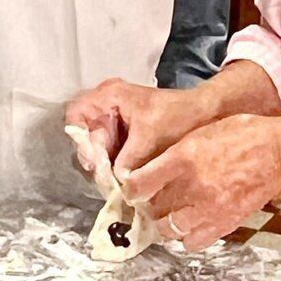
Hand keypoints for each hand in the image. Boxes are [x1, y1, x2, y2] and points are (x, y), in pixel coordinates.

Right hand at [66, 78, 214, 172]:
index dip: (81, 140)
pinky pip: (110, 153)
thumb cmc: (178, 116)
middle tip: (108, 178)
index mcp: (108, 96)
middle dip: (96, 158)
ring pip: (97, 148)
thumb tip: (114, 184)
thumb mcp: (150, 138)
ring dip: (105, 166)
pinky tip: (125, 178)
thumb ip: (128, 161)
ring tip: (117, 181)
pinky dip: (116, 166)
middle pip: (85, 136)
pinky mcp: (124, 136)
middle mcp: (106, 107)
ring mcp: (114, 121)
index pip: (76, 116)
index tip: (95, 161)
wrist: (204, 114)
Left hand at [121, 114, 280, 250]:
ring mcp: (209, 208)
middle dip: (148, 205)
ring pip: (169, 229)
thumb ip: (176, 153)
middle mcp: (193, 185)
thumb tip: (153, 168)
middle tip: (151, 200)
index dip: (130, 188)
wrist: (279, 154)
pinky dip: (188, 236)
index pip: (140, 183)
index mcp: (184, 157)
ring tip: (170, 214)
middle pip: (152, 208)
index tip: (131, 188)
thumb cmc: (244, 135)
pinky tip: (191, 224)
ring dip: (165, 223)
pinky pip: (193, 241)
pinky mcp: (224, 224)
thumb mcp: (202, 131)